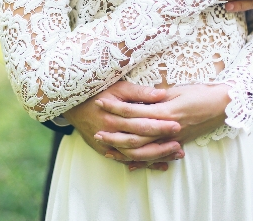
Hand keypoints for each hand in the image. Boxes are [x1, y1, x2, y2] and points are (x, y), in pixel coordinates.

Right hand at [63, 81, 182, 170]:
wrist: (72, 104)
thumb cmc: (97, 92)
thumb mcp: (118, 87)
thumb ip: (139, 92)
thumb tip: (161, 94)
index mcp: (114, 117)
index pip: (141, 124)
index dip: (159, 126)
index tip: (176, 124)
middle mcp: (110, 133)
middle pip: (139, 144)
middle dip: (161, 145)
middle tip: (180, 145)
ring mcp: (107, 145)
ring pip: (134, 156)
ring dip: (156, 157)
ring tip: (175, 155)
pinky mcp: (104, 150)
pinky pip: (125, 160)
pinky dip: (142, 164)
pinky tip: (160, 165)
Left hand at [94, 84, 230, 152]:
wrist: (224, 105)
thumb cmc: (201, 93)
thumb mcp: (177, 89)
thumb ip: (157, 95)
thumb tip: (140, 96)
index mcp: (164, 111)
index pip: (133, 110)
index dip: (115, 107)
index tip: (100, 103)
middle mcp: (167, 128)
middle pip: (134, 134)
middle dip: (114, 134)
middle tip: (97, 132)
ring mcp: (173, 139)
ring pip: (144, 150)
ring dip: (124, 151)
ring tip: (108, 149)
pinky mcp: (178, 144)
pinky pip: (158, 157)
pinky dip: (144, 163)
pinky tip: (130, 165)